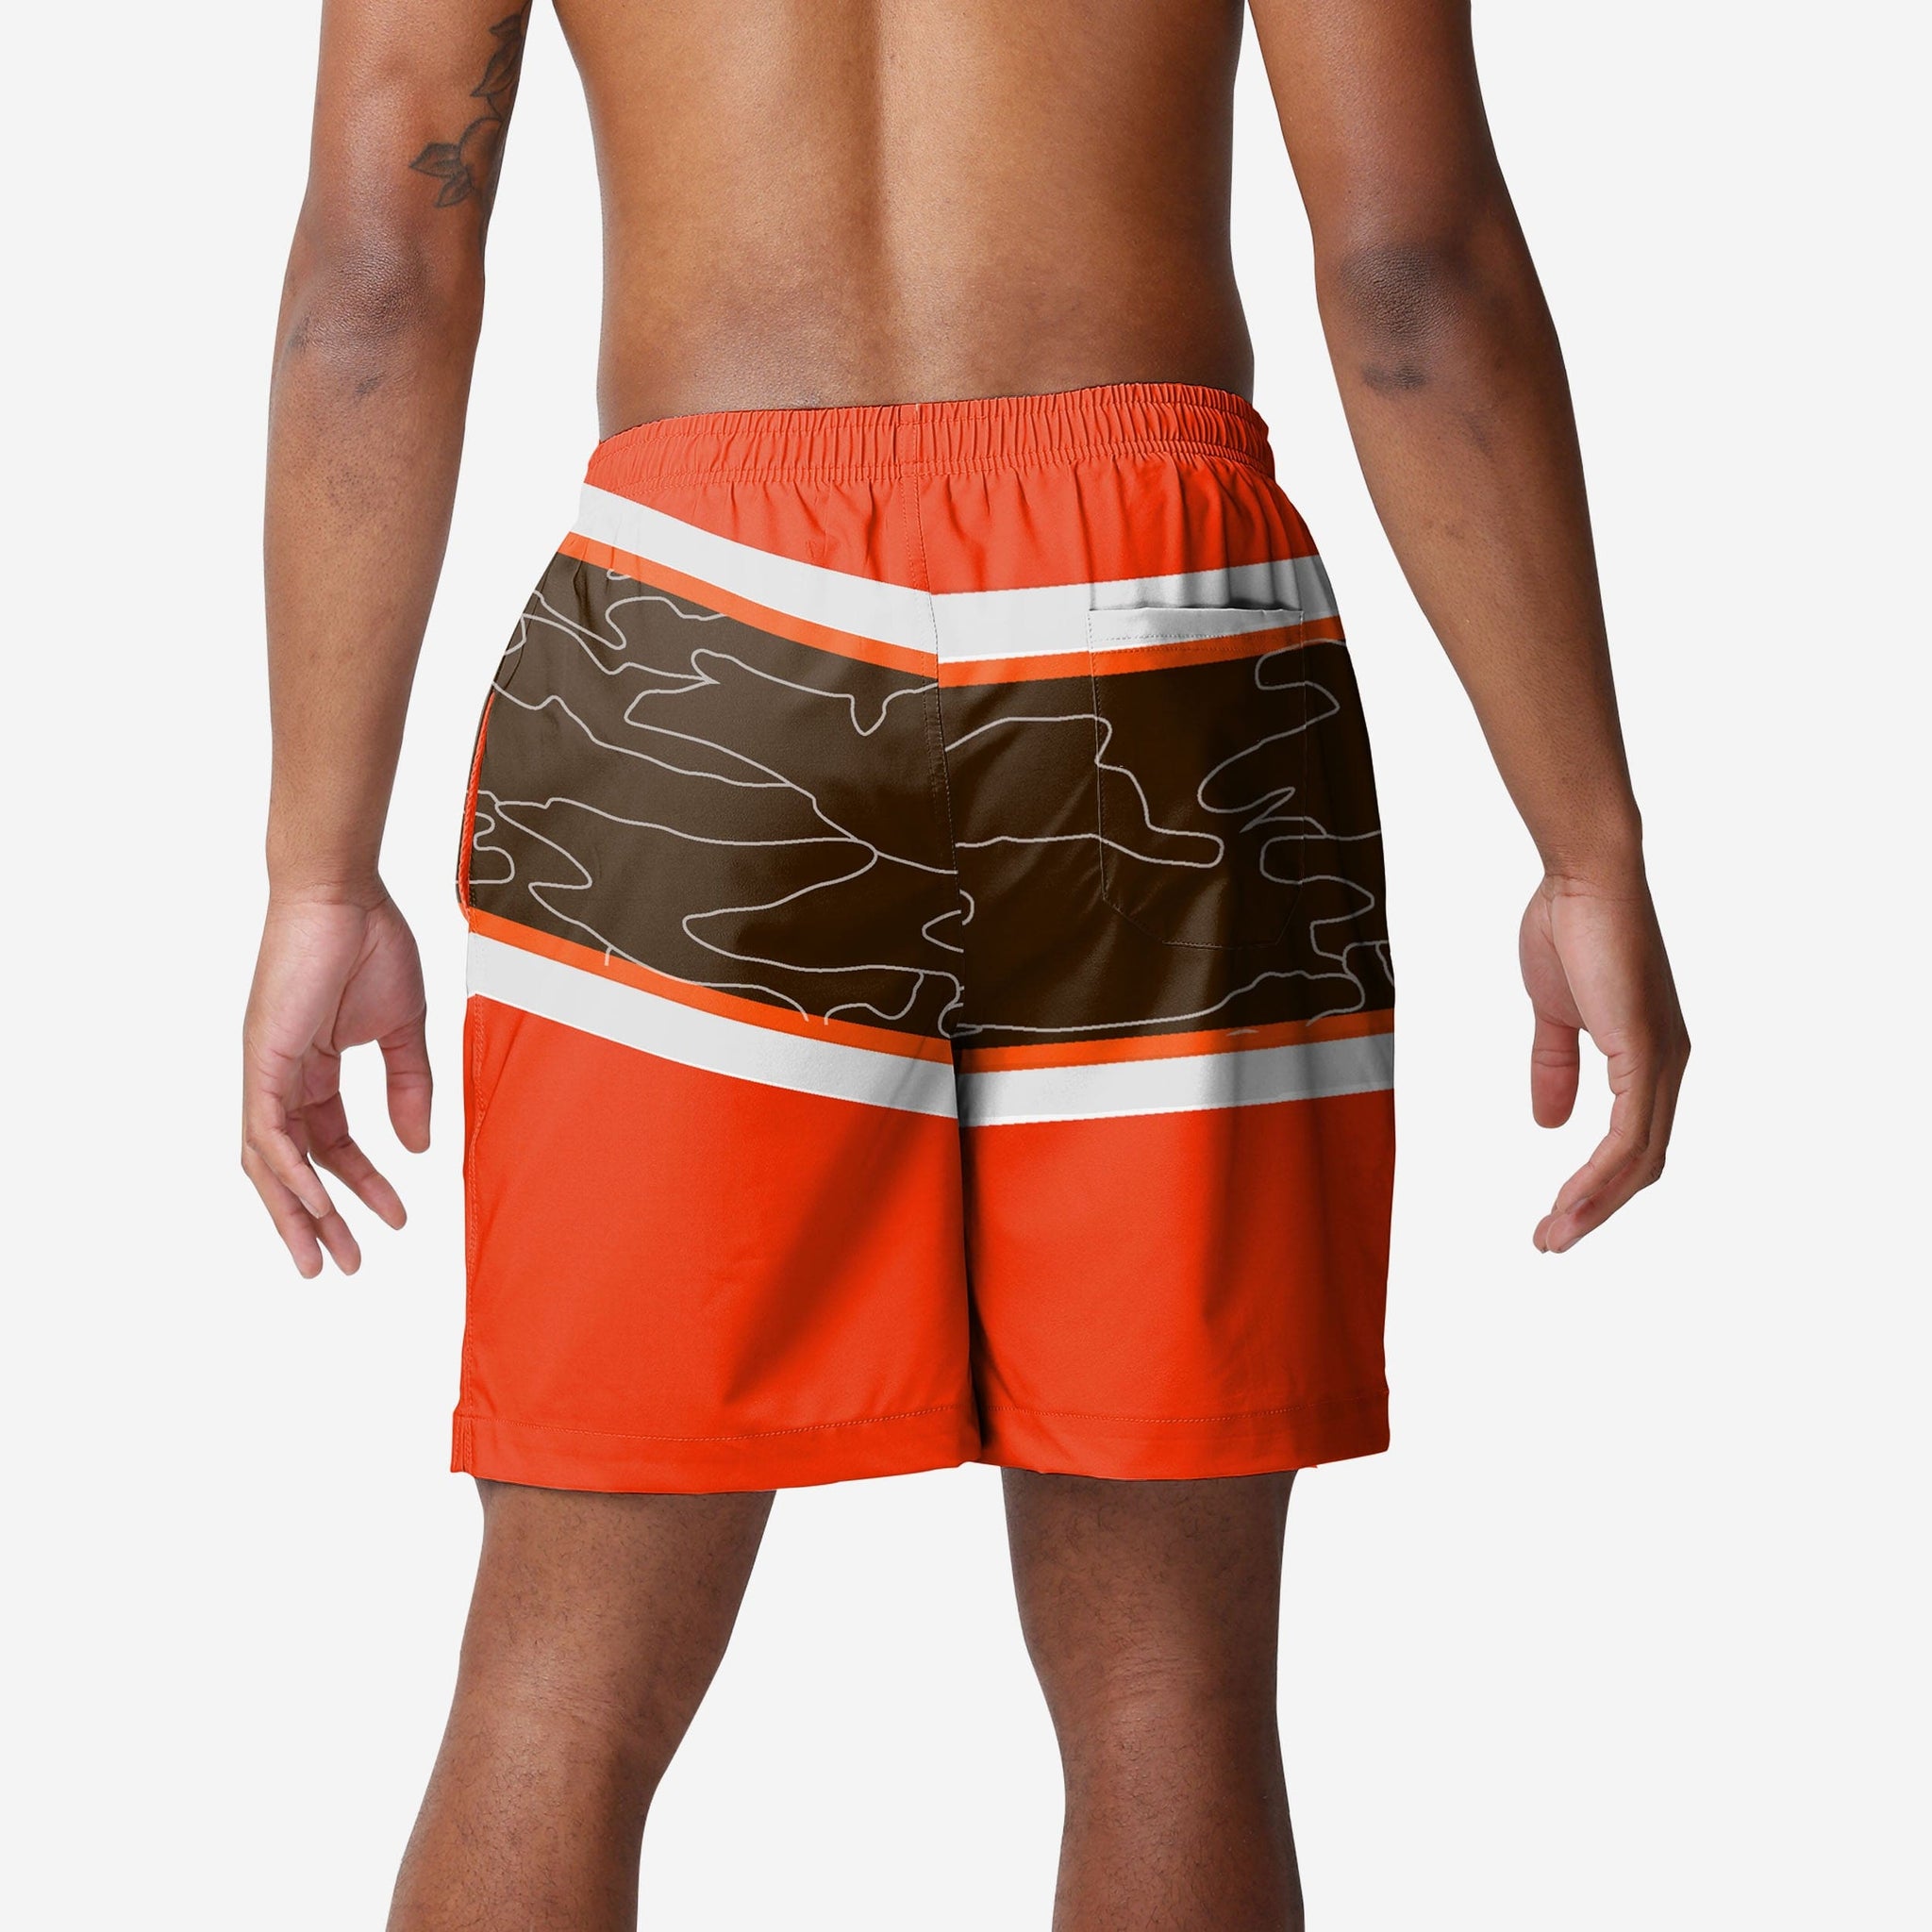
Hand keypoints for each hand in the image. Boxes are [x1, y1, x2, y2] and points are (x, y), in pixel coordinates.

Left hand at [241, 888, 431, 1276]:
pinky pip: (268, 1131)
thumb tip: (419, 1147)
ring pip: (270, 1161)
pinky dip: (289, 1171)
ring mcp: (267, 1070)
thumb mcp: (403, 1030)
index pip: (332, 1143)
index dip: (363, 1183)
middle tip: (342, 1268)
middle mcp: (280, 1076)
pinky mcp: (263, 1058)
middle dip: (317, 1221)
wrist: (344, 893)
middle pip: (291, 1167)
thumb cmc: (371, 943)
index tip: (396, 1219)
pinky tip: (315, 1203)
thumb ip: (409, 1088)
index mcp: (312, 1068)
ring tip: (323, 1256)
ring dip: (297, 1212)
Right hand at [1518, 870, 1688, 1252]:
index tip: (1556, 1215)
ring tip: (1553, 1236)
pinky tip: (1569, 1200)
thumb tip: (1550, 1123)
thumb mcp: (1554, 1012)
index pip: (1635, 1142)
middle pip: (1644, 1164)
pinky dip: (1598, 1176)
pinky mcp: (1643, 1052)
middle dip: (1597, 1209)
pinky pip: (1628, 1134)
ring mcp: (1659, 1060)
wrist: (1583, 877)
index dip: (1598, 1185)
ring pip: (1640, 1160)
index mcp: (1647, 1056)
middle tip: (1551, 1242)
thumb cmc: (1570, 926)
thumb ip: (1554, 1065)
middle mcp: (1665, 1065)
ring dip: (1594, 1206)